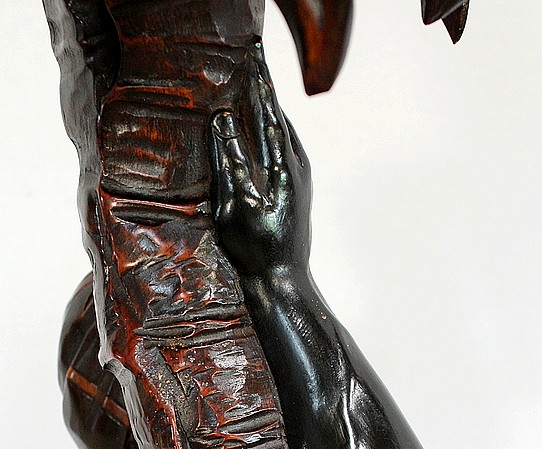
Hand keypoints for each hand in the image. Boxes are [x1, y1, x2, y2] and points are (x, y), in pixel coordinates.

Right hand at [209, 43, 311, 275]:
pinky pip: (284, 149)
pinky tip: (263, 132)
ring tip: (257, 87)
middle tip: (253, 60)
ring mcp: (300, 179)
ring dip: (269, 109)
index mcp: (284, 166)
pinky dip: (272, 131)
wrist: (281, 281)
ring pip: (283, 133)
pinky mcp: (297, 190)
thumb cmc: (256, 247)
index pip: (268, 112)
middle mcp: (297, 167)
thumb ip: (231, 159)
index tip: (250, 54)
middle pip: (278, 117)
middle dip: (264, 88)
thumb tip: (223, 119)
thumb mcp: (237, 203)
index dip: (258, 82)